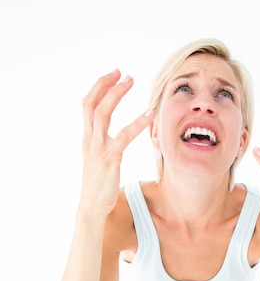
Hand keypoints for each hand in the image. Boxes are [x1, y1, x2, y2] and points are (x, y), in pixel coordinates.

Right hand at [80, 69, 154, 216]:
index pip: (88, 105)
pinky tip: (150, 114)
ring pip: (103, 113)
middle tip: (123, 73)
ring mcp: (98, 148)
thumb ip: (103, 145)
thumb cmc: (100, 187)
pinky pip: (124, 136)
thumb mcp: (98, 160)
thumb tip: (113, 136)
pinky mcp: (109, 158)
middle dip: (106, 84)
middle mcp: (90, 140)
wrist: (92, 208)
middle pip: (92, 103)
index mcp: (87, 139)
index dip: (99, 88)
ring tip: (131, 80)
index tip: (113, 75)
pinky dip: (138, 122)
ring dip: (117, 94)